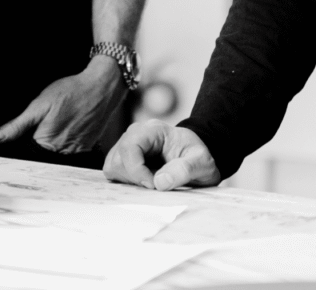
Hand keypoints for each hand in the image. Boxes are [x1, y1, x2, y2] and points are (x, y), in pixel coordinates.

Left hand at [0, 56, 127, 154]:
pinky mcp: (87, 147)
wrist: (102, 87)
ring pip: (56, 153)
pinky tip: (68, 125)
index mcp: (47, 143)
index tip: (22, 137)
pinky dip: (66, 140)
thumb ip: (18, 125)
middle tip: (45, 123)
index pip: (26, 154)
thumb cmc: (71, 92)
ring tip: (58, 122)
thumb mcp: (39, 105)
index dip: (22, 144)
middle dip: (37, 143)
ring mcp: (76, 151)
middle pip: (42, 155)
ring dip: (52, 142)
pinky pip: (70, 150)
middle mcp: (62, 152)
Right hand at [102, 118, 219, 190]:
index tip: (154, 185)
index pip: (130, 146)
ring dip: (130, 181)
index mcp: (153, 130)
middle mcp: (135, 134)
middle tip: (157, 185)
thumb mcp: (202, 163)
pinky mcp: (123, 160)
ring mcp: (127, 146)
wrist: (196, 159)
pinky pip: (113, 173)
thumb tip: (159, 182)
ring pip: (113, 167)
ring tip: (152, 182)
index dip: (137, 169)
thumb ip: (185, 169)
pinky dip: (126, 183)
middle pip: (118, 158)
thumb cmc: (198, 158)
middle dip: (136, 178)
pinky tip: (144, 183)